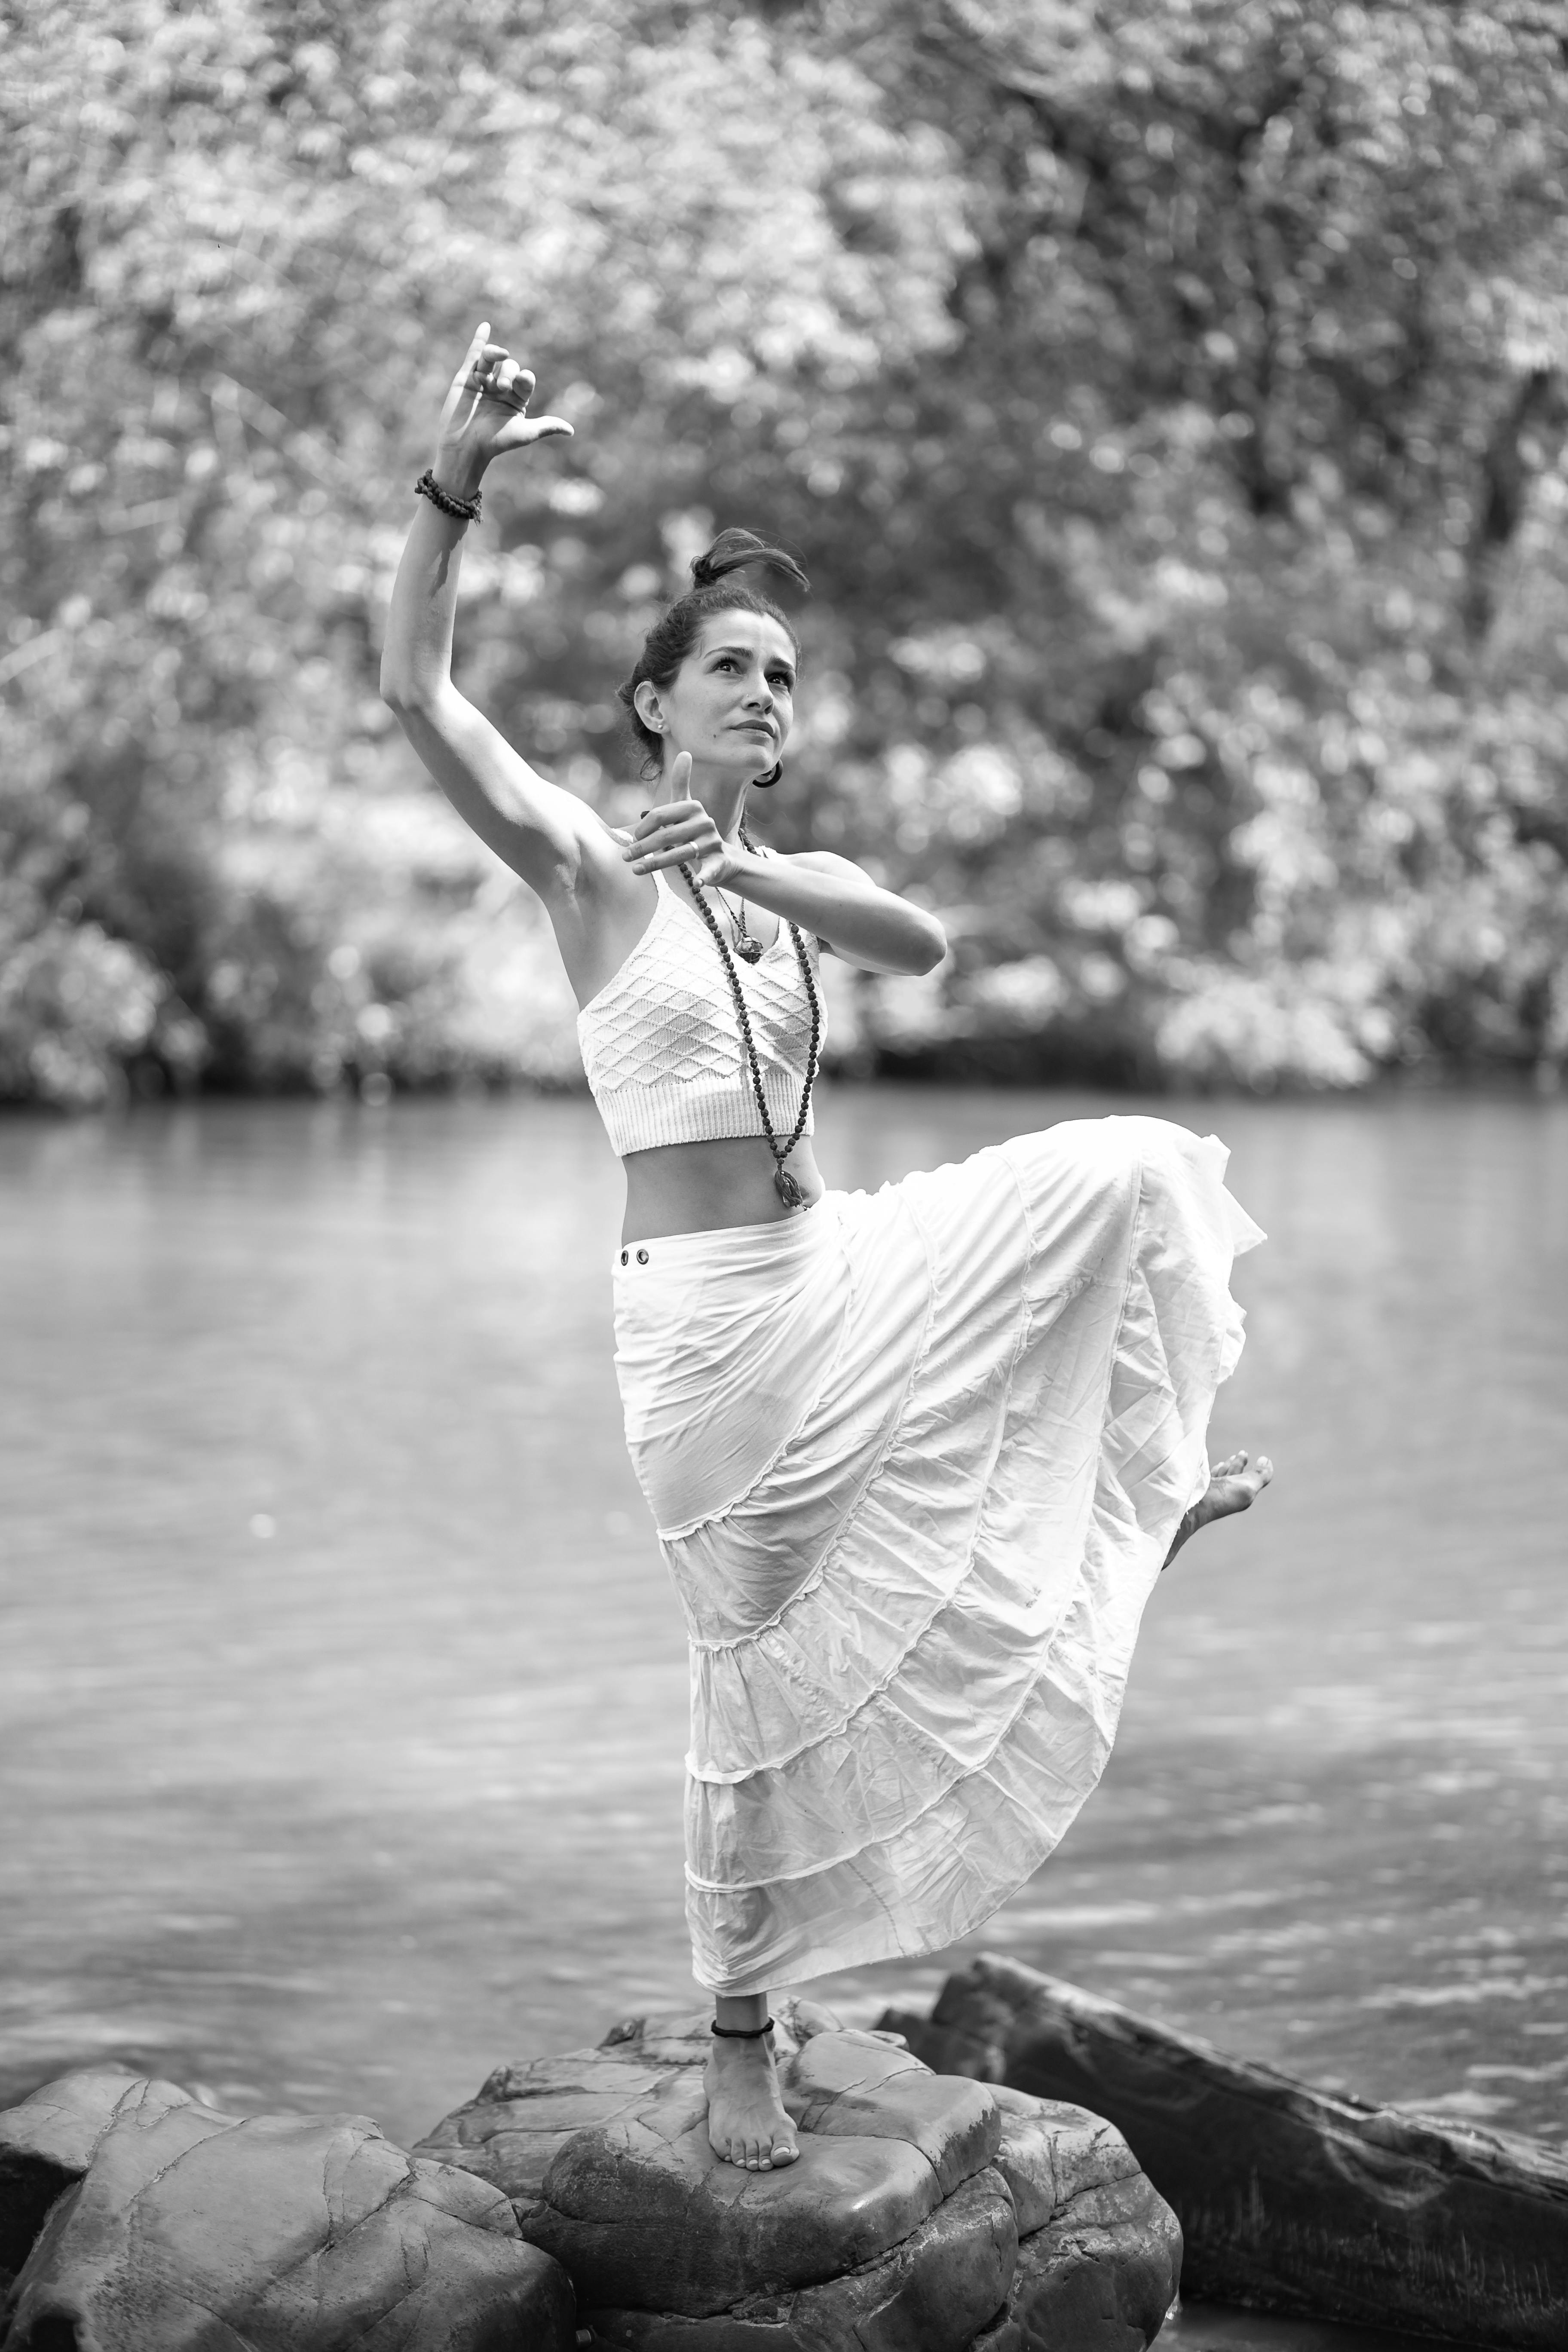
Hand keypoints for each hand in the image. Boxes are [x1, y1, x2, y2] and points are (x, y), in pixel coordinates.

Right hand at [432, 321, 572, 495]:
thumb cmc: (496, 442)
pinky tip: (486, 326)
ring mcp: (483, 382)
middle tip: (501, 388)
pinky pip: (473, 355)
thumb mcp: (525, 433)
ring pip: (491, 359)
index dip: (525, 377)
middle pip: (510, 366)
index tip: (521, 382)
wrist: (466, 446)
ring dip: (494, 355)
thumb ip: (547, 426)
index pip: (526, 378)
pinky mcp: (465, 379)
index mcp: (516, 400)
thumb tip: (571, 430)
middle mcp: (500, 389)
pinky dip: (479, 340)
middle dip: (508, 373)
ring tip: (494, 358)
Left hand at [623, 757, 737, 885]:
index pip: (660, 815)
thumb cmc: (695, 830)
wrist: (722, 856)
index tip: (631, 838)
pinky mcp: (718, 862)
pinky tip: (697, 883)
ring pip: (680, 854)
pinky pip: (710, 869)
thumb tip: (685, 752)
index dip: (643, 827)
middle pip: (666, 835)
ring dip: (655, 864)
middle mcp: (705, 821)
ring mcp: (712, 842)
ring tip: (635, 870)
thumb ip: (682, 781)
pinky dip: (704, 877)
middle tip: (625, 856)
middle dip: (642, 847)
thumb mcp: (686, 805)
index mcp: (693, 806)